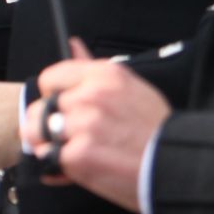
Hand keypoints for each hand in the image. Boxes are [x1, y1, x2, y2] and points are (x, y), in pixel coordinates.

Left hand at [22, 40, 171, 210]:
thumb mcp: (130, 87)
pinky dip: (60, 168)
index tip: (62, 109)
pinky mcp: (80, 153)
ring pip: (38, 134)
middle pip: (40, 109)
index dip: (52, 97)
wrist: (176, 164)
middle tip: (70, 138)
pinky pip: (50, 159)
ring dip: (51, 147)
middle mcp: (91, 95)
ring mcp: (84, 124)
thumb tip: (73, 44)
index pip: (50, 78)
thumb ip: (92, 69)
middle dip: (47, 126)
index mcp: (103, 75)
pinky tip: (82, 167)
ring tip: (76, 153)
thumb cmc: (155, 130)